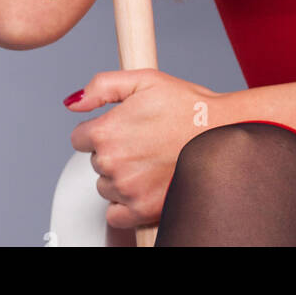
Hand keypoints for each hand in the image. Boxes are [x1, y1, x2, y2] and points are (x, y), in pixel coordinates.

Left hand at [64, 69, 224, 228]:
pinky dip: (125, 203)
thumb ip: (101, 86)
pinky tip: (145, 184)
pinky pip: (115, 214)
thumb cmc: (188, 107)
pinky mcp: (141, 210)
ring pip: (105, 186)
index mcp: (107, 131)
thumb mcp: (143, 79)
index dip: (101, 130)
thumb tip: (73, 103)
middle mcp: (112, 162)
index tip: (122, 128)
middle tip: (143, 141)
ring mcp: (126, 189)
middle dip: (113, 151)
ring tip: (149, 160)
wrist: (222, 133)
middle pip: (94, 162)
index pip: (79, 138)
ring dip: (120, 177)